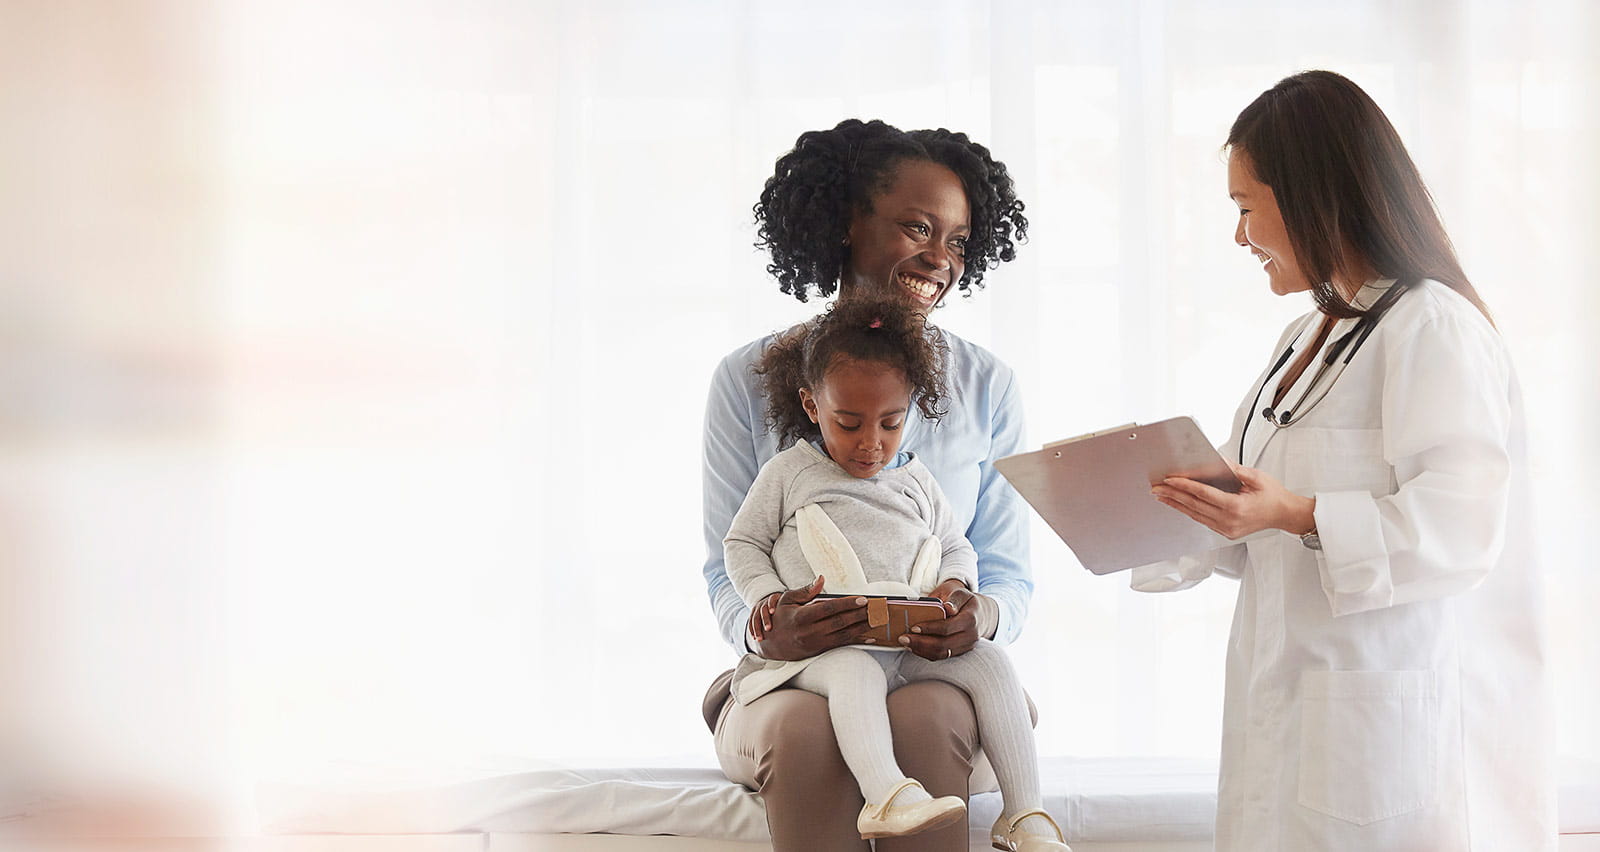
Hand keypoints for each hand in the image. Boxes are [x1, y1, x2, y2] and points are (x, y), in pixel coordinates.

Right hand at [748, 577, 870, 661]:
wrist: (770, 644)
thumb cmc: (780, 617)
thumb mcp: (787, 600)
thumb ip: (806, 590)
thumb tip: (821, 579)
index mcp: (801, 617)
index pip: (829, 608)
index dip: (848, 604)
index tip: (863, 599)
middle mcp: (809, 632)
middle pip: (840, 622)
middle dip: (861, 615)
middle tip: (877, 608)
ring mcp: (815, 644)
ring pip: (844, 635)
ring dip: (863, 627)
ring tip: (877, 620)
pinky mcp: (820, 651)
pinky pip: (842, 645)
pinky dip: (857, 640)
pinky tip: (869, 636)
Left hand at [898, 578, 980, 660]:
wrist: (980, 613)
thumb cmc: (964, 601)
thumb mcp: (960, 592)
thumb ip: (953, 598)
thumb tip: (947, 608)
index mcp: (970, 618)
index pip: (948, 627)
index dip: (929, 628)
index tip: (914, 627)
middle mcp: (971, 635)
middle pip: (944, 645)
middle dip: (921, 643)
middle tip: (903, 638)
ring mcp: (966, 646)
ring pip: (942, 654)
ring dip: (922, 650)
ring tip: (907, 643)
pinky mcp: (961, 652)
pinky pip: (943, 656)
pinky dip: (927, 653)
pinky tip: (915, 647)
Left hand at [1151, 461, 1314, 539]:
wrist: (1285, 514)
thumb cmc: (1273, 496)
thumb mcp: (1256, 477)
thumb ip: (1234, 469)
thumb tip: (1216, 460)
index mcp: (1236, 507)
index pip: (1203, 494)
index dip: (1184, 486)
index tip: (1170, 480)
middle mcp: (1229, 521)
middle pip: (1194, 505)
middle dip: (1173, 495)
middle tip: (1156, 487)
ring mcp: (1226, 529)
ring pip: (1195, 515)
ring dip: (1176, 504)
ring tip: (1161, 495)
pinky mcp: (1225, 532)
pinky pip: (1202, 520)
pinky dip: (1189, 511)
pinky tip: (1179, 504)